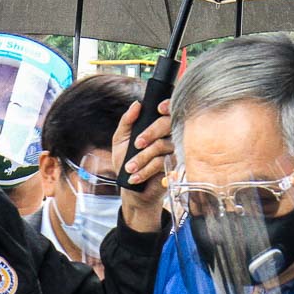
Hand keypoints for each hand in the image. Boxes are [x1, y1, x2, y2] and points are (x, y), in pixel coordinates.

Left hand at [114, 99, 174, 232]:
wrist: (131, 188)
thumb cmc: (125, 162)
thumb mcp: (120, 140)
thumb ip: (127, 122)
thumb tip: (136, 105)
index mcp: (156, 127)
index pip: (167, 111)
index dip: (167, 106)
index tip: (159, 108)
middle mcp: (167, 136)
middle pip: (167, 125)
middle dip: (150, 133)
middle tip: (136, 145)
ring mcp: (172, 152)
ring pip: (162, 146)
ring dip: (142, 158)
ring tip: (129, 168)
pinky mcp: (173, 168)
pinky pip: (161, 164)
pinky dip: (145, 171)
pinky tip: (134, 177)